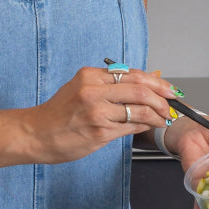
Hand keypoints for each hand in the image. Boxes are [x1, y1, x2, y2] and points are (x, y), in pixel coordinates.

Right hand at [32, 66, 175, 163]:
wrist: (35, 133)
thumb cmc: (59, 114)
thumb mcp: (81, 89)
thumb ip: (109, 86)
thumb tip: (144, 85)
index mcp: (90, 76)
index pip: (133, 74)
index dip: (157, 82)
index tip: (169, 89)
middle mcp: (93, 90)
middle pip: (141, 89)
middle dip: (163, 98)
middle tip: (172, 105)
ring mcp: (97, 112)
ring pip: (139, 109)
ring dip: (157, 115)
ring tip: (164, 119)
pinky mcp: (99, 132)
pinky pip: (130, 126)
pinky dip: (144, 126)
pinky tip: (148, 126)